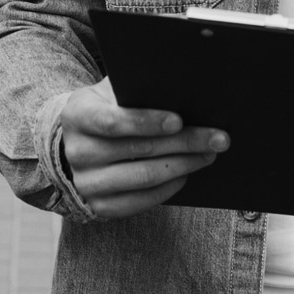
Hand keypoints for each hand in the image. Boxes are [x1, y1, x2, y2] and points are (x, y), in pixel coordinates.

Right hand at [51, 79, 226, 219]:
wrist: (80, 145)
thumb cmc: (107, 110)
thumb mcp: (111, 92)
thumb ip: (137, 87)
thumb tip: (181, 86)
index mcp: (77, 116)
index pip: (112, 121)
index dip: (146, 121)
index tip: (179, 120)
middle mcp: (77, 152)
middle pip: (137, 150)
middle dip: (183, 143)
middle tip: (217, 138)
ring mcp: (86, 183)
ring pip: (143, 177)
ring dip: (183, 165)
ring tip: (208, 155)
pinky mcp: (99, 207)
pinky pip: (141, 201)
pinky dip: (169, 188)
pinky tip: (186, 174)